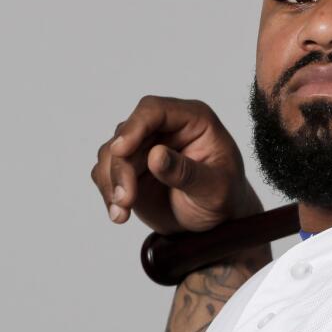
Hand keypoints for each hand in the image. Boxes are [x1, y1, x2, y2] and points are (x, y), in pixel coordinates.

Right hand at [91, 96, 260, 233]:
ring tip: (122, 212)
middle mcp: (166, 127)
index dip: (134, 127)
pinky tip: (119, 214)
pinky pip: (106, 173)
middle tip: (125, 199)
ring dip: (111, 182)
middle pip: (126, 134)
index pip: (154, 110)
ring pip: (110, 154)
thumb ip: (187, 172)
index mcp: (194, 120)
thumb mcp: (214, 189)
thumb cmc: (225, 197)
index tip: (121, 151)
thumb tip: (156, 156)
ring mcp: (145, 146)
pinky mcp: (130, 167)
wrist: (216, 221)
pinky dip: (108, 193)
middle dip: (120, 167)